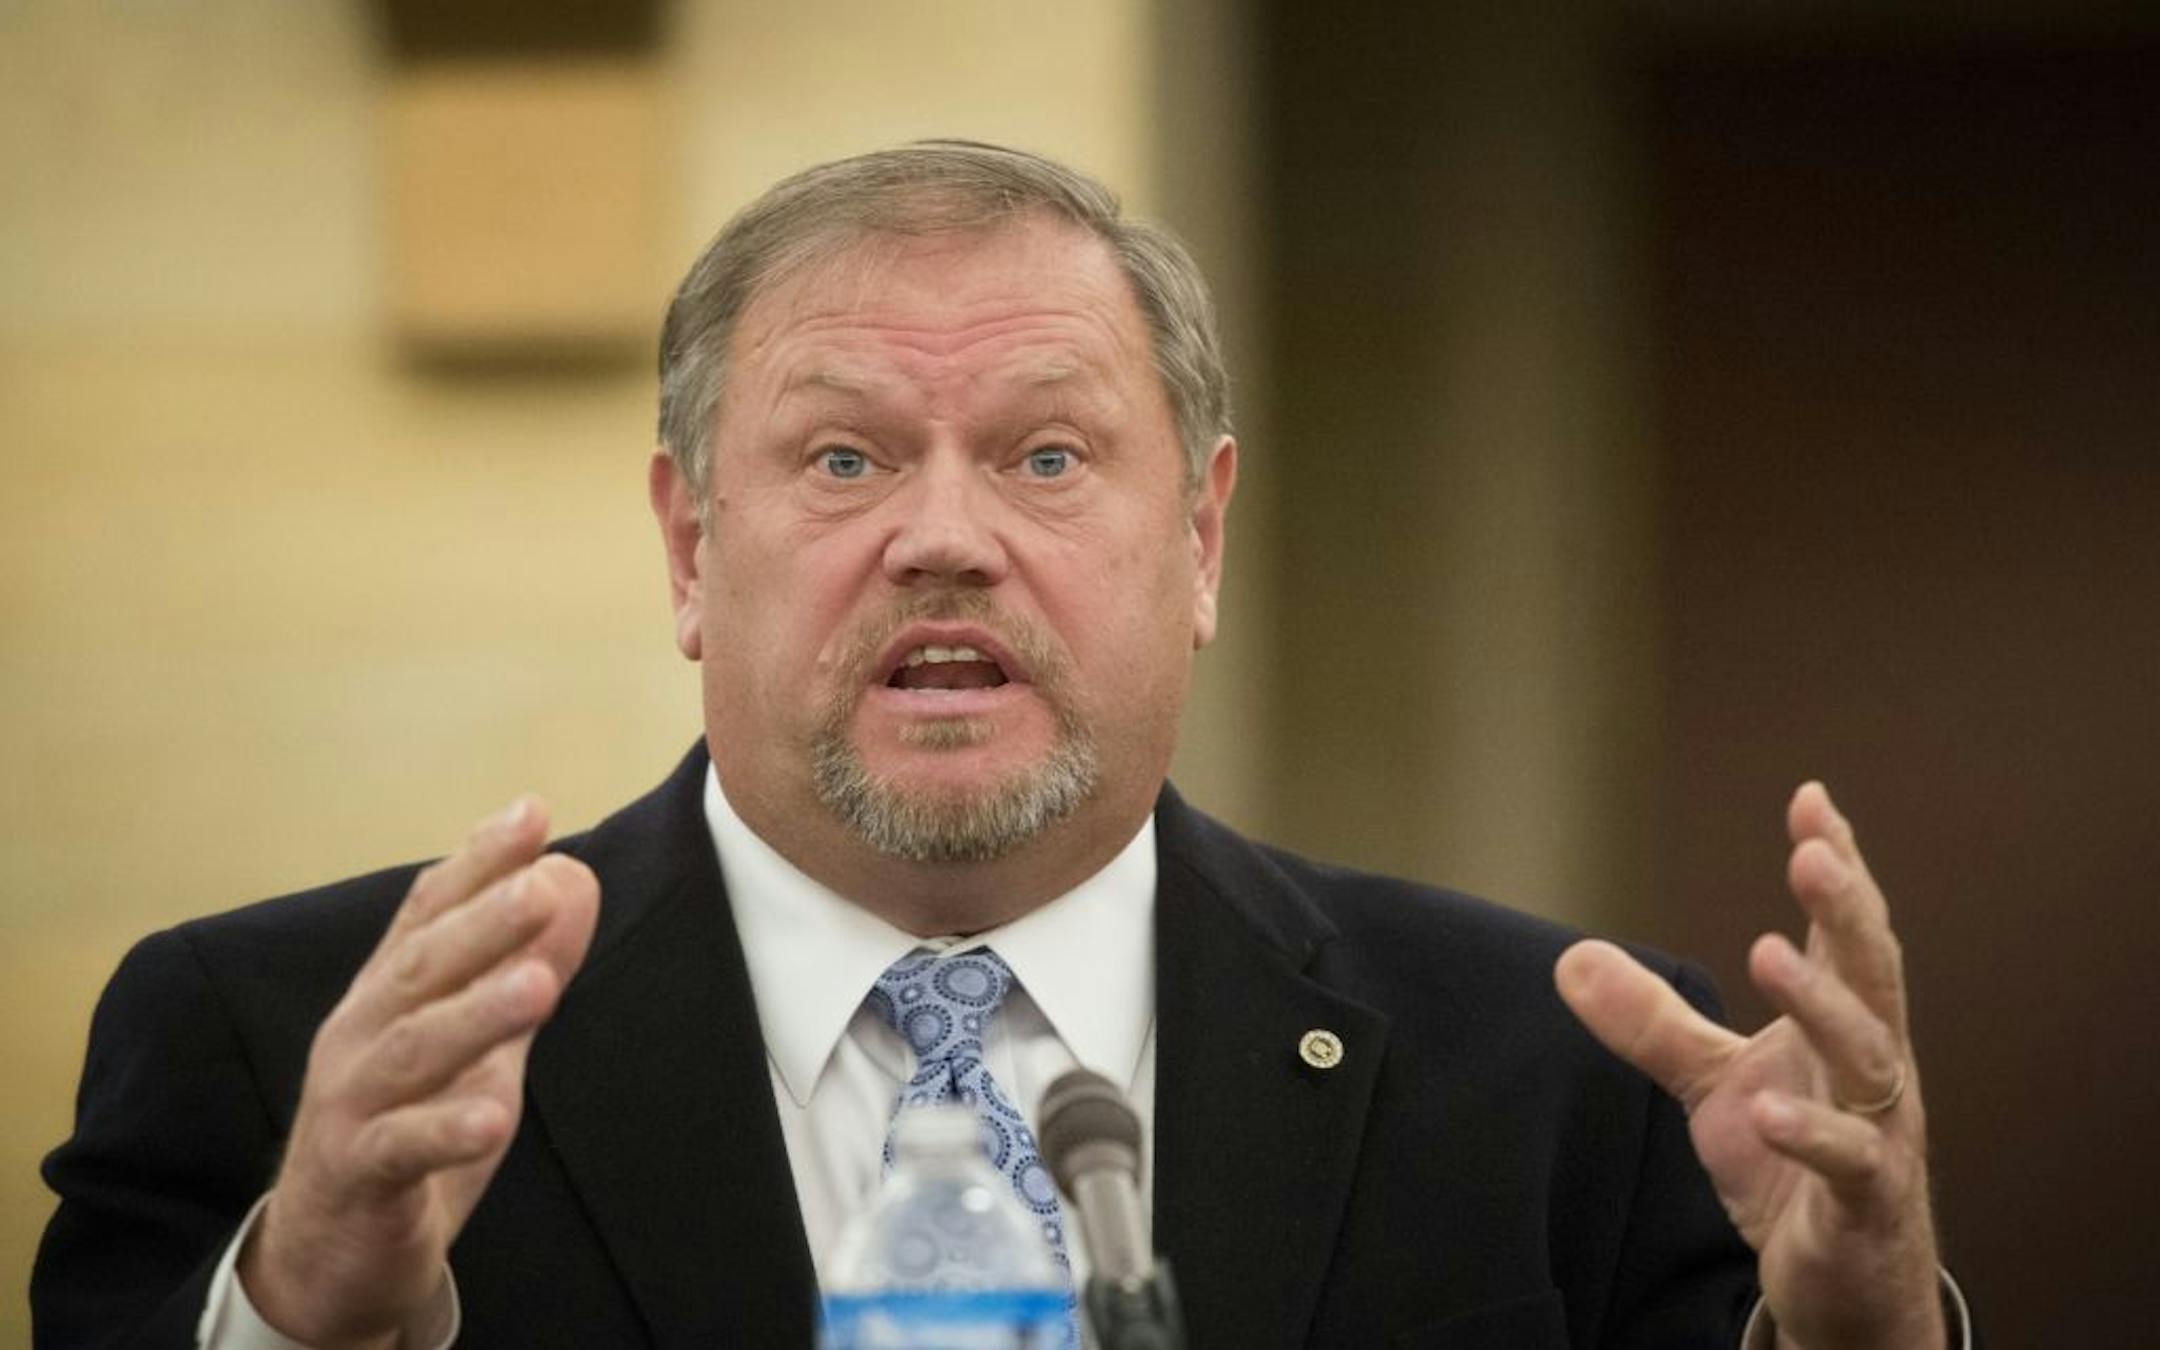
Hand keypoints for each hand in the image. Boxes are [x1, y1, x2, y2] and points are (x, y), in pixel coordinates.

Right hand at [238, 799, 598, 1347]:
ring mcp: (352, 1104)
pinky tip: (492, 1118)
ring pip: (412, 1050)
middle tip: (545, 884)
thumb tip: (574, 881)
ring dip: (476, 1015)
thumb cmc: (409, 1125)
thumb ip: (520, 966)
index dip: (477, 861)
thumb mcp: (479, 1044)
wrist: (331, 1250)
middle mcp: (360, 1034)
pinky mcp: (357, 1175)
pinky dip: (444, 1130)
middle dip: (484, 922)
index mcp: (389, 993)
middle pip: (422, 968)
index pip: (428, 911)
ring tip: (538, 987)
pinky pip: (400, 1148)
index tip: (532, 813)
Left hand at [1555, 783, 1943, 1349]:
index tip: (1811, 798)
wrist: (1842, 1284)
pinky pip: (1850, 1161)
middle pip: (1872, 973)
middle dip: (1846, 909)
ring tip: (1768, 954)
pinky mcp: (1866, 1201)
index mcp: (1840, 1025)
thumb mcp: (1714, 1085)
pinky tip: (1769, 1112)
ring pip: (1868, 1056)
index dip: (1837, 865)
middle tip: (1812, 853)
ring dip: (1822, 1004)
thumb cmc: (1790, 1169)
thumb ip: (1653, 1022)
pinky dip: (1810, 1133)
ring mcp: (1879, 1131)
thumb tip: (1571, 958)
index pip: (1845, 932)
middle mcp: (1872, 1066)